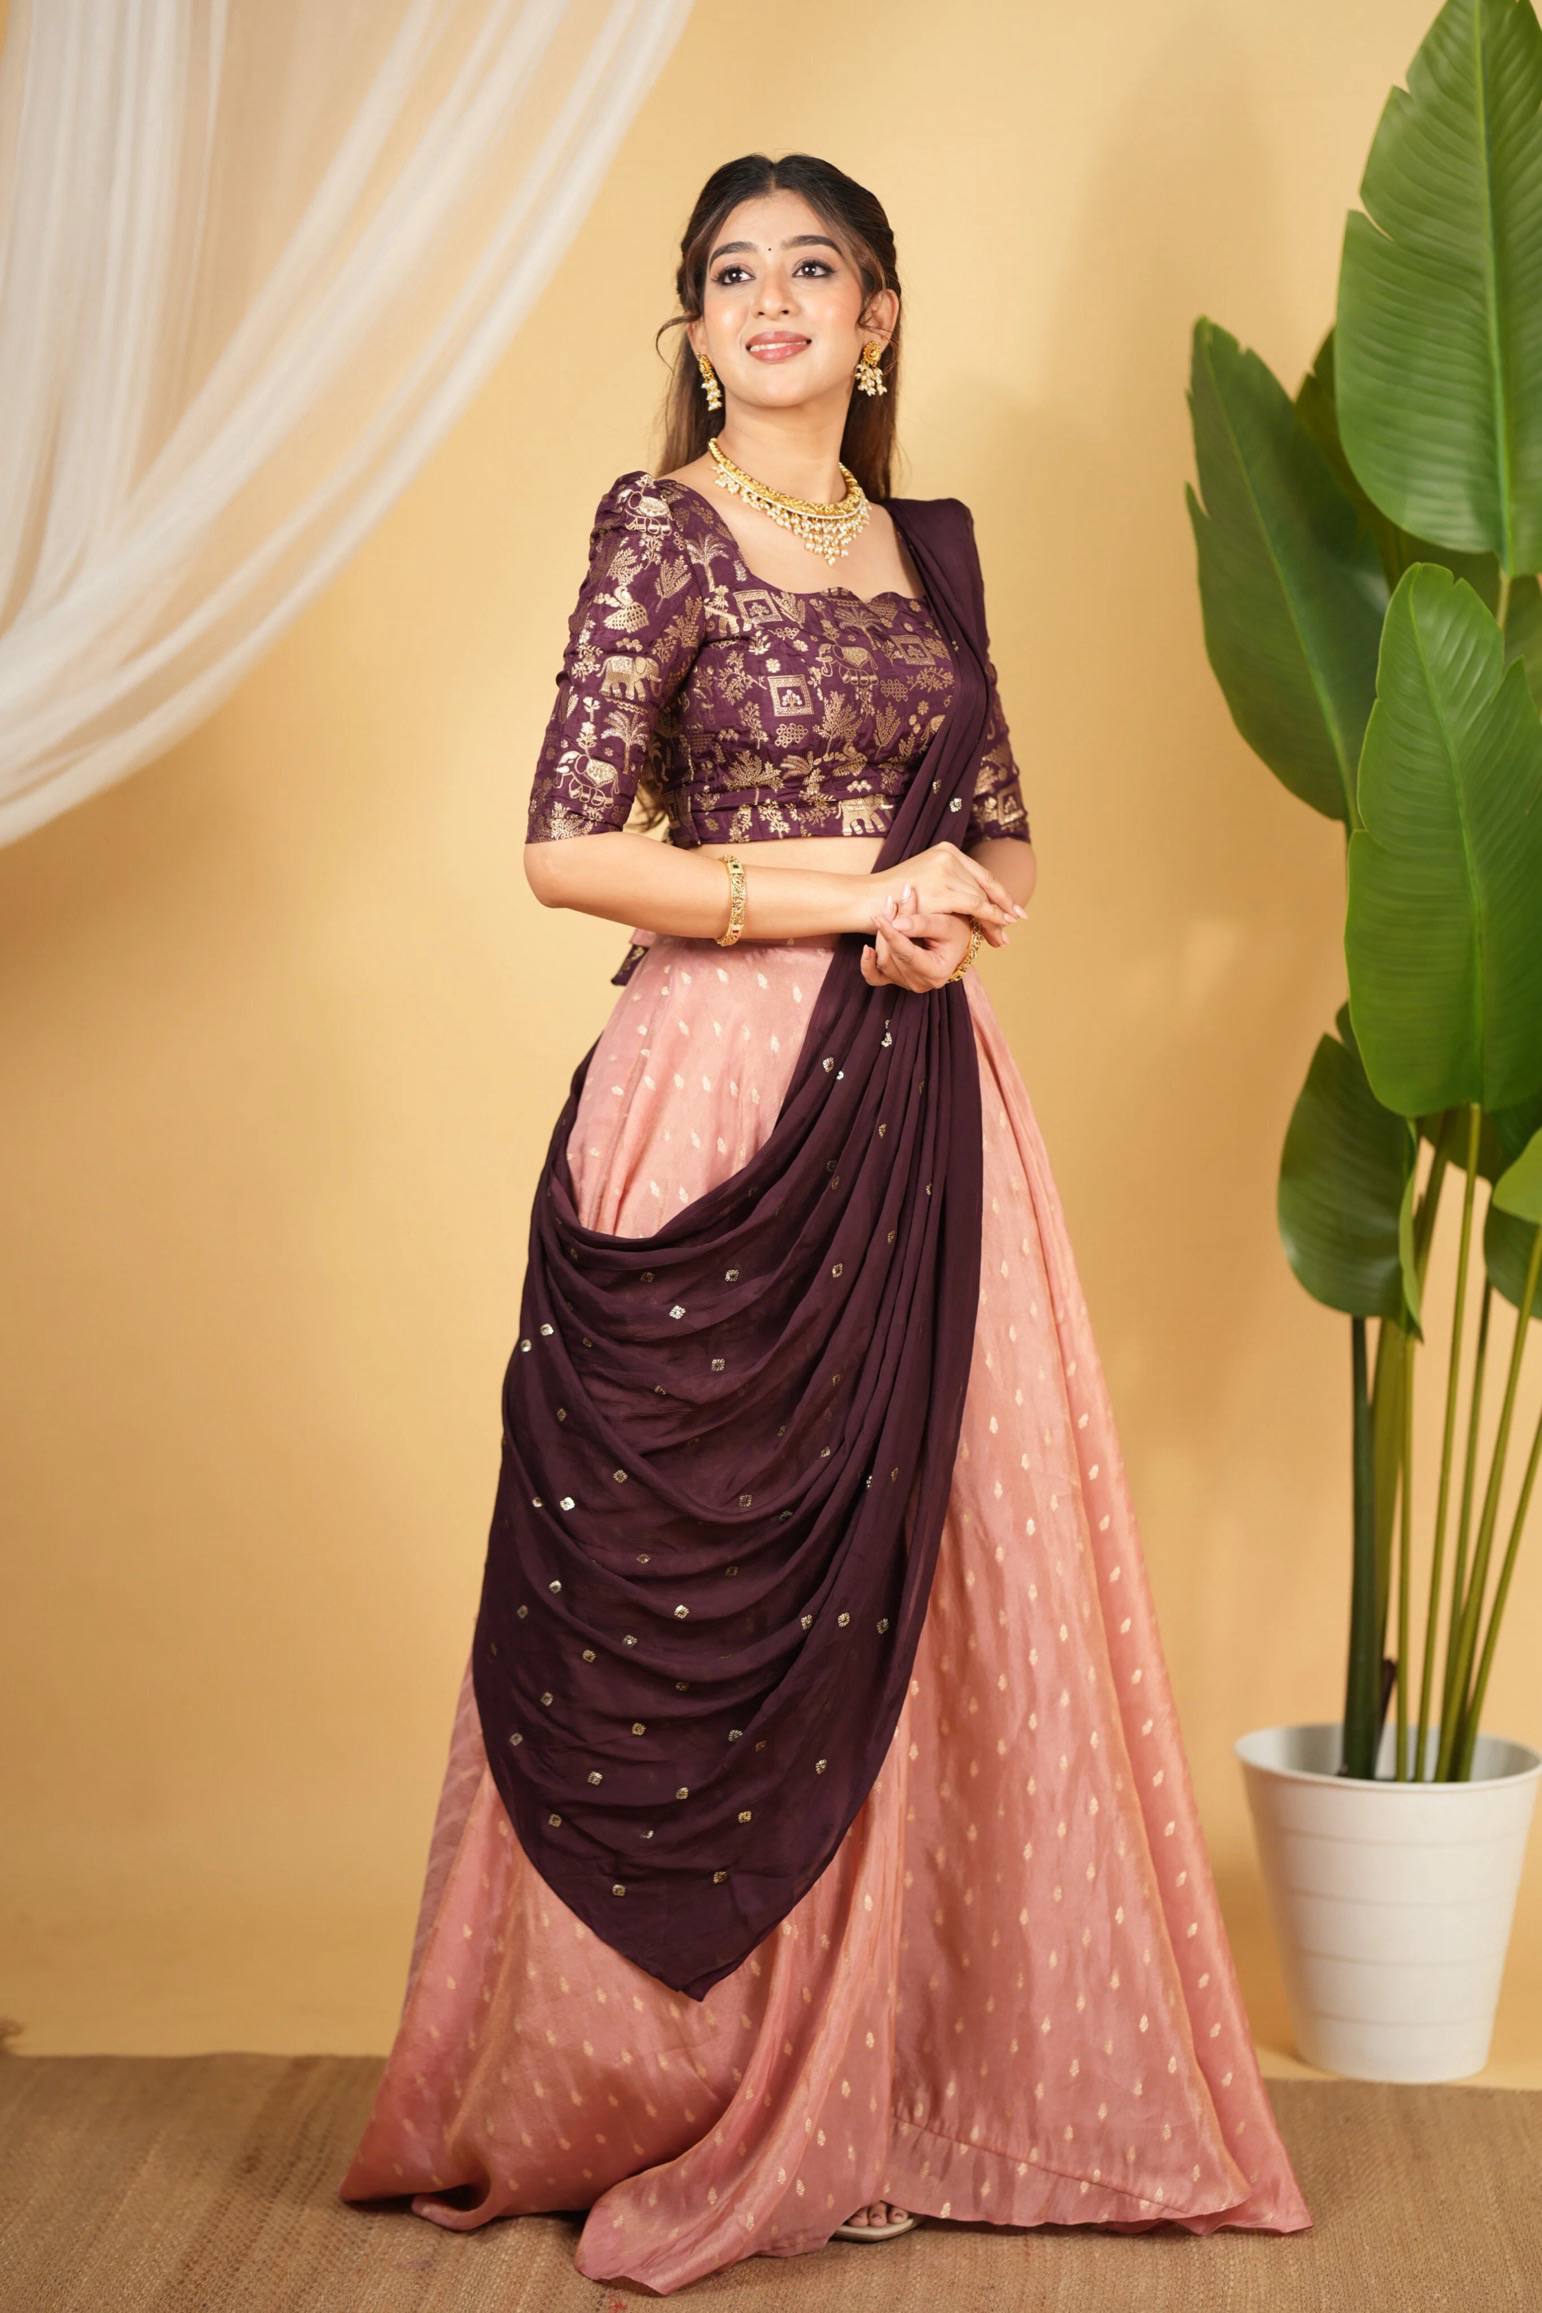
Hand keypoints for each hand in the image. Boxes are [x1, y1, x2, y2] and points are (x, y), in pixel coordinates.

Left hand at [859, 887, 978, 990]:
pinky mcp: (895, 980)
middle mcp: (920, 983)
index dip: (891, 935)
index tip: (879, 917)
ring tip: (890, 910)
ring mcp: (906, 983)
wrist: (956, 941)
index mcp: (936, 972)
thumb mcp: (946, 923)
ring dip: (882, 935)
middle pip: (893, 956)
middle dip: (889, 929)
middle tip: (891, 902)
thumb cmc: (956, 931)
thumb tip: (896, 923)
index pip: (907, 953)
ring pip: (883, 960)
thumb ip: (923, 923)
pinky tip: (866, 949)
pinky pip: (874, 977)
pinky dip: (867, 964)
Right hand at [869, 841, 1022, 948]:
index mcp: (946, 851)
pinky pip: (975, 907)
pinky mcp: (942, 889)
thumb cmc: (891, 898)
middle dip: (1000, 909)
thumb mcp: (924, 885)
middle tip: (1013, 926)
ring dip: (995, 919)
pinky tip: (997, 931)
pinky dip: (989, 919)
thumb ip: (948, 886)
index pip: (980, 875)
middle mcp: (948, 856)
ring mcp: (945, 871)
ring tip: (1002, 938)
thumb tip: (974, 901)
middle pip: (984, 887)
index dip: (999, 894)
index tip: (1013, 909)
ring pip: (982, 898)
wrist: (865, 900)